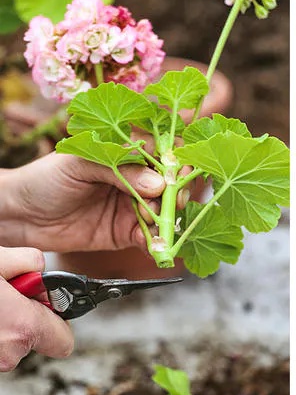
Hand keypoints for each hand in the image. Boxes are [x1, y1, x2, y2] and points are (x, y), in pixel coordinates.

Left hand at [0, 153, 183, 252]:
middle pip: (170, 185)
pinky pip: (149, 238)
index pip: (162, 152)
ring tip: (155, 223)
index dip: (176, 161)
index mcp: (124, 154)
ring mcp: (132, 207)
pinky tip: (151, 242)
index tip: (178, 173)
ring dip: (167, 219)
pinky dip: (155, 241)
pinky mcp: (125, 233)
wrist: (19, 216)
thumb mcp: (80, 163)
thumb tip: (159, 183)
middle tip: (172, 202)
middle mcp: (134, 179)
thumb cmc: (44, 179)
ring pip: (163, 212)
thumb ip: (121, 170)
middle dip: (177, 193)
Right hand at [0, 246, 73, 370]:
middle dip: (25, 320)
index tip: (45, 307)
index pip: (65, 341)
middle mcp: (8, 351)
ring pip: (10, 344)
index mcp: (23, 327)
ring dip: (4, 325)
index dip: (57, 322)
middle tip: (8, 297)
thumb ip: (28, 261)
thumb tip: (38, 265)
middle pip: (35, 340)